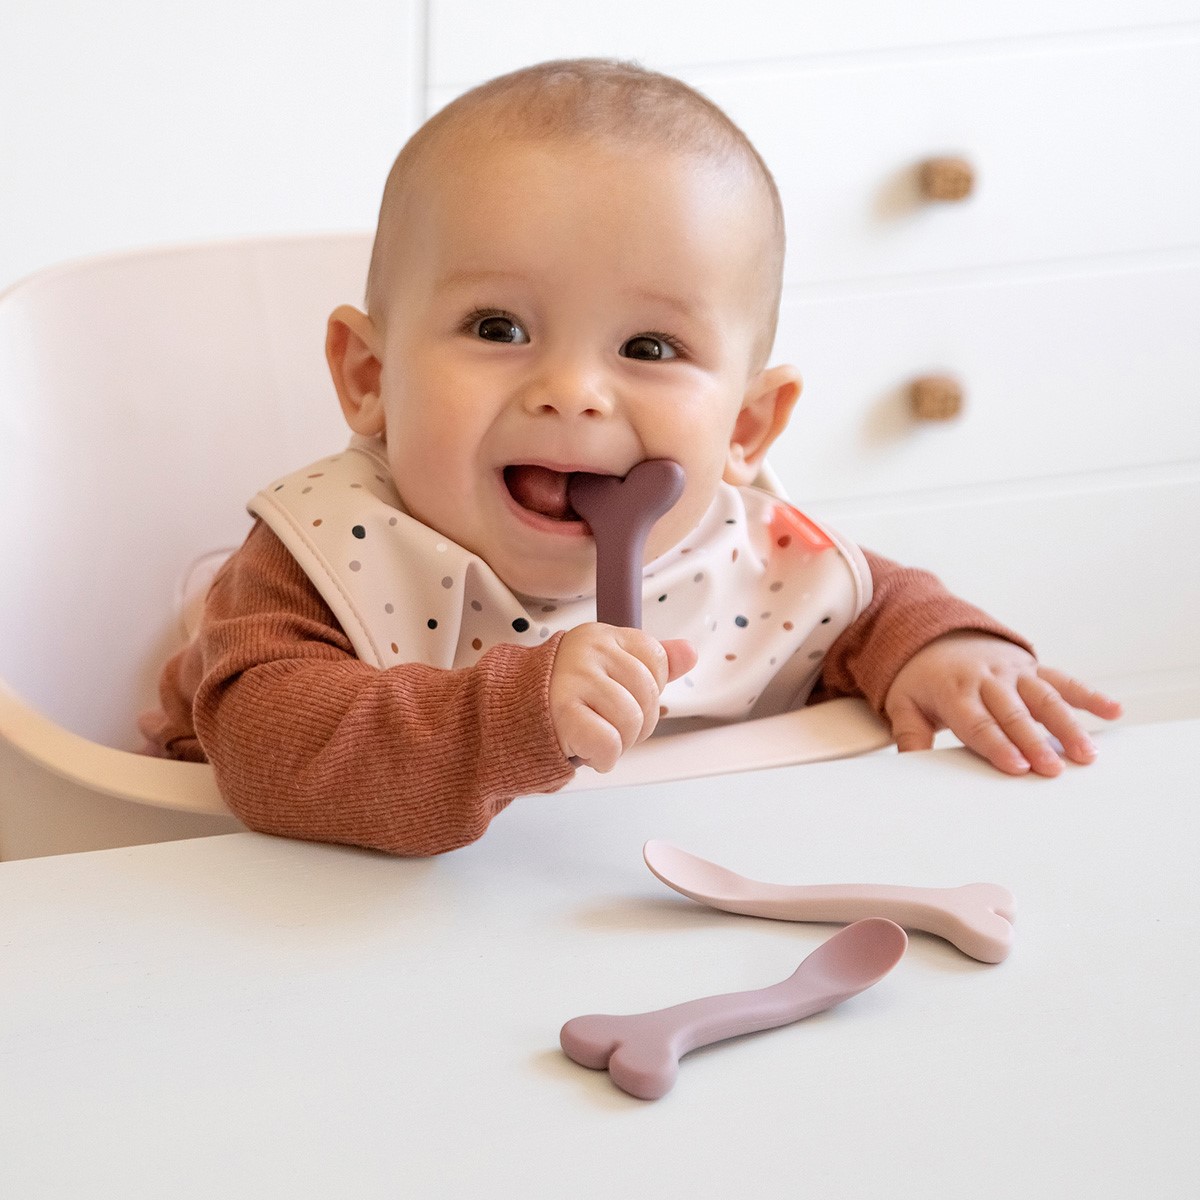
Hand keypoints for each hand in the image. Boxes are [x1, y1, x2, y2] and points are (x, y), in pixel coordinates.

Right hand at [550, 624, 696, 771]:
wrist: (508, 719)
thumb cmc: (562, 698)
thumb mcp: (608, 671)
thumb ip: (651, 663)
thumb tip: (690, 653)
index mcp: (602, 636)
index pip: (655, 659)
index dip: (646, 690)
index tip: (621, 698)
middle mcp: (589, 650)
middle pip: (647, 695)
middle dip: (636, 723)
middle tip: (606, 725)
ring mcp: (575, 678)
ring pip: (631, 722)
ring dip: (619, 743)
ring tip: (594, 737)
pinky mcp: (562, 711)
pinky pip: (609, 743)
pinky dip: (603, 758)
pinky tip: (585, 750)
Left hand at [883, 632, 1122, 776]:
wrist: (936, 635)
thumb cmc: (922, 679)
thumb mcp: (904, 703)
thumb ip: (910, 734)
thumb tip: (909, 764)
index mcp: (955, 690)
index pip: (978, 722)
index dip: (997, 745)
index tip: (1017, 767)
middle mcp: (988, 679)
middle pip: (1014, 714)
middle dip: (1034, 741)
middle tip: (1052, 769)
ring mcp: (1014, 672)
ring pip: (1045, 698)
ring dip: (1068, 725)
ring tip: (1085, 753)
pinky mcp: (1033, 668)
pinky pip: (1064, 680)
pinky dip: (1089, 695)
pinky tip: (1114, 710)